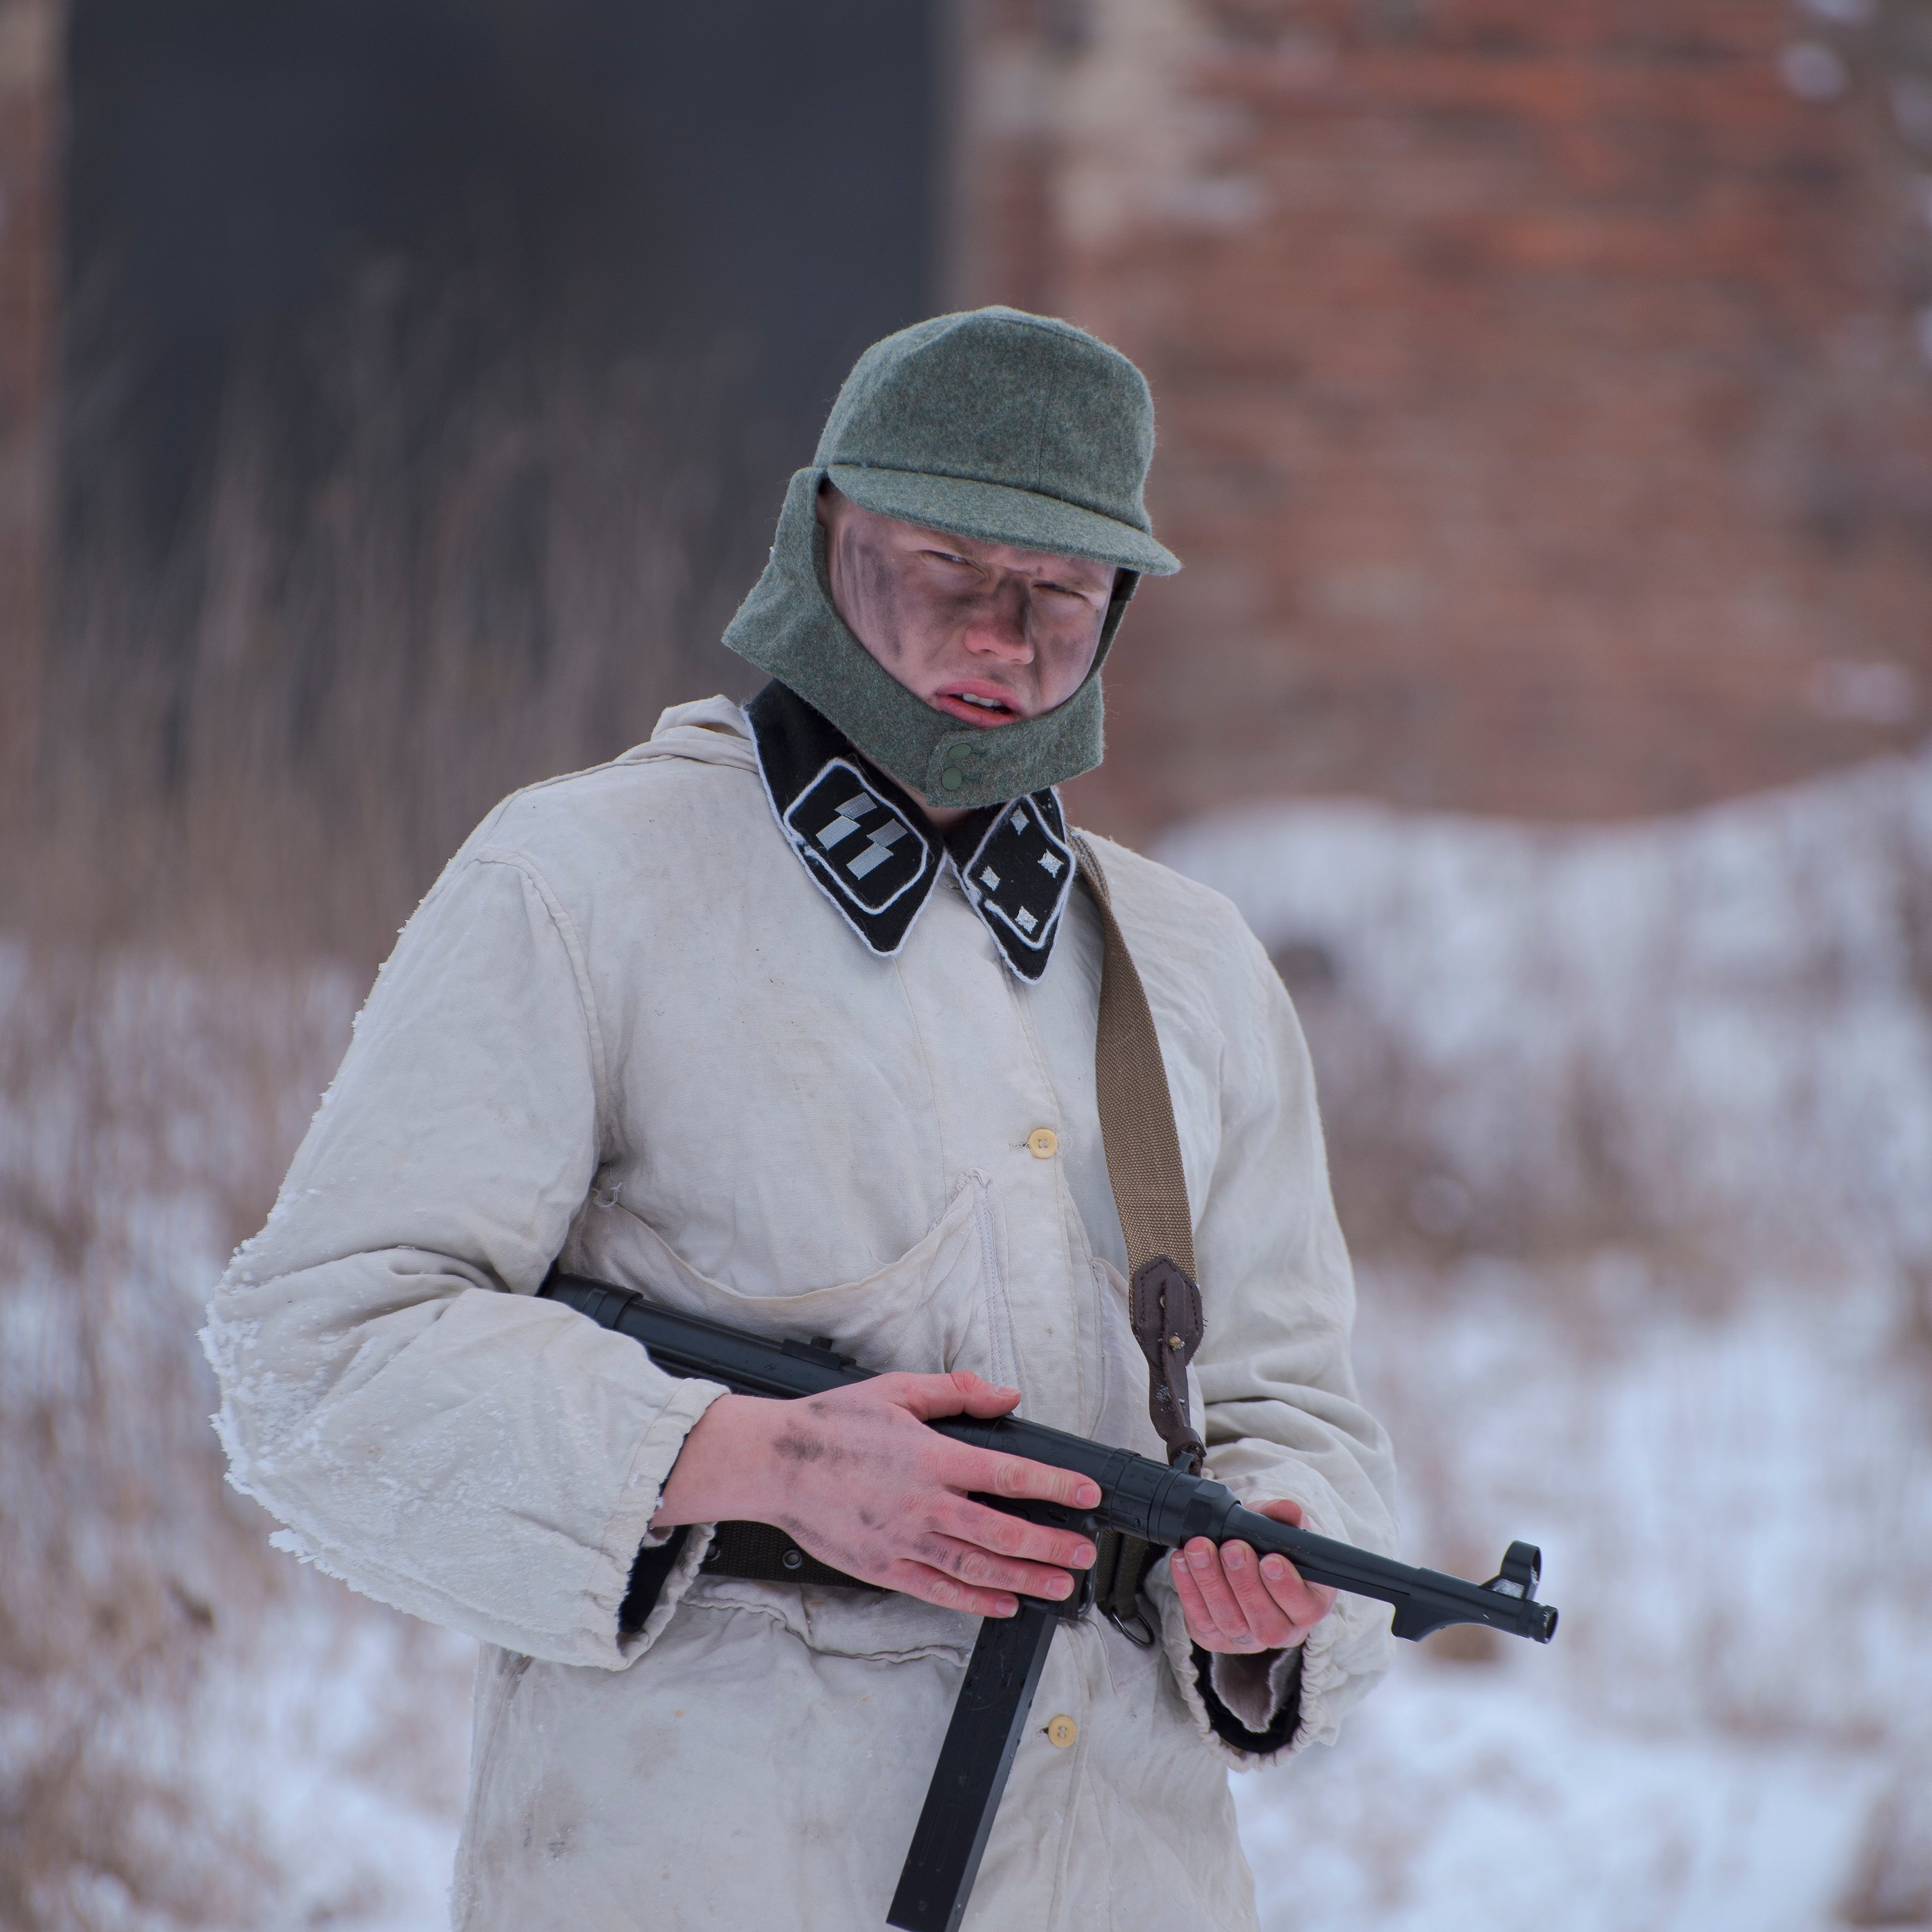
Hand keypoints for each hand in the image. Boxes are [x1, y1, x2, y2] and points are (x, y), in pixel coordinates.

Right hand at [652, 1371, 1097, 1618]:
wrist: (774, 1464)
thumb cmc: (832, 1425)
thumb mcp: (897, 1391)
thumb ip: (956, 1393)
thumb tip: (1006, 1394)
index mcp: (932, 1458)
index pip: (1008, 1476)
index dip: (1055, 1486)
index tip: (1087, 1494)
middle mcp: (924, 1505)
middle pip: (1002, 1534)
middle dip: (1051, 1546)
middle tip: (1085, 1553)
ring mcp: (904, 1542)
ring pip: (978, 1570)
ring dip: (1026, 1580)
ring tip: (1061, 1586)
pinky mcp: (884, 1568)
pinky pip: (940, 1592)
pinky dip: (976, 1603)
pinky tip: (1005, 1605)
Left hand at [1171, 1499, 1336, 1654]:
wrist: (1239, 1557)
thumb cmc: (1268, 1547)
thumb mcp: (1280, 1527)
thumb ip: (1285, 1517)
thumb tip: (1289, 1509)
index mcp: (1309, 1604)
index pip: (1305, 1608)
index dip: (1287, 1587)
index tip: (1271, 1560)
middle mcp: (1282, 1630)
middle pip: (1266, 1623)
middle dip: (1245, 1584)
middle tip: (1232, 1549)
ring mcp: (1247, 1639)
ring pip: (1230, 1622)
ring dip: (1211, 1583)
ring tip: (1199, 1548)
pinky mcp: (1215, 1638)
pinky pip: (1201, 1621)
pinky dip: (1189, 1590)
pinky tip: (1182, 1562)